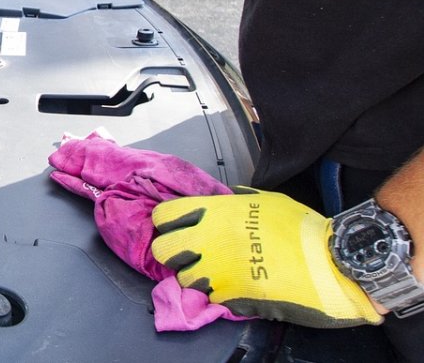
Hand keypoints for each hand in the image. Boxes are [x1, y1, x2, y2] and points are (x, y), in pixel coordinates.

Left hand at [151, 188, 382, 327]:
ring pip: (184, 277)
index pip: (164, 215)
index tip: (178, 228)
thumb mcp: (267, 201)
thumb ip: (238, 200)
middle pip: (163, 250)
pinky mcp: (229, 296)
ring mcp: (217, 271)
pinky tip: (237, 287)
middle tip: (192, 254)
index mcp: (215, 212)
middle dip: (174, 253)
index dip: (168, 223)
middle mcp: (208, 240)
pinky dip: (219, 294)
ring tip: (218, 273)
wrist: (331, 264)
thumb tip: (227, 198)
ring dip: (197, 276)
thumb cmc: (302, 229)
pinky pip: (210, 296)